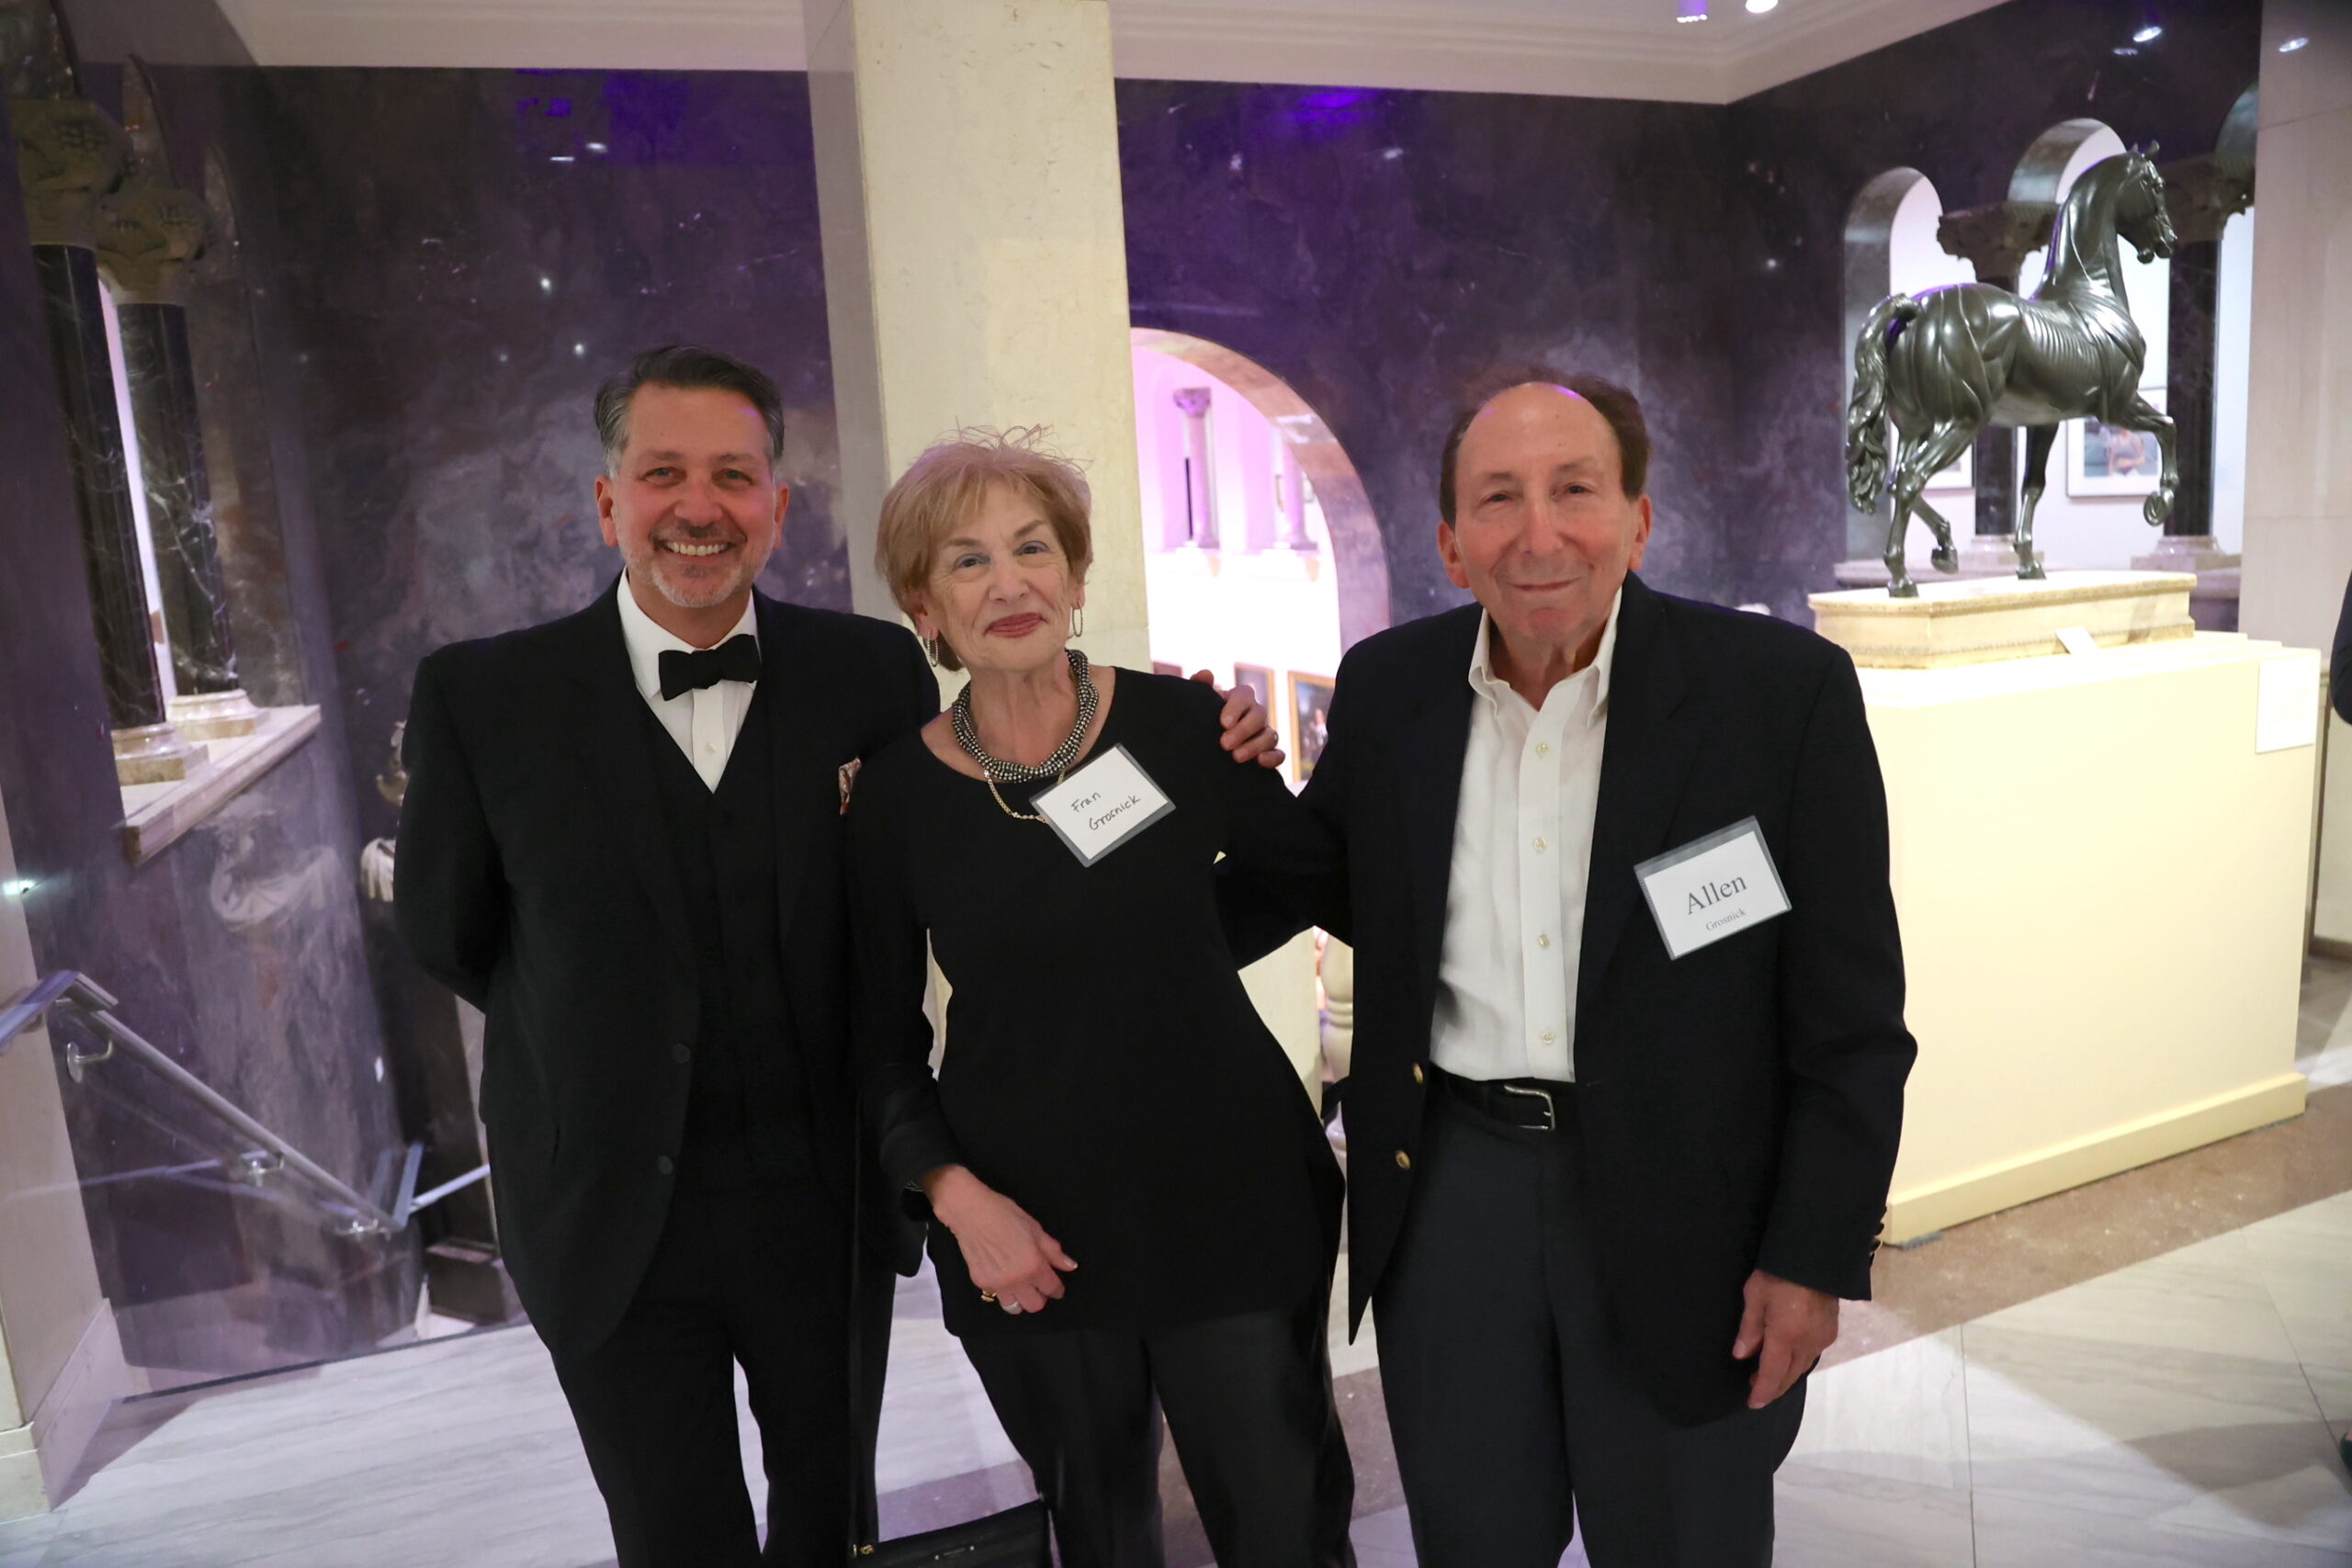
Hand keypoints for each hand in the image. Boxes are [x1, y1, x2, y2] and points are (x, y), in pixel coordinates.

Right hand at [922, 1165, 1076, 1313]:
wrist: (971, 1212)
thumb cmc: (1003, 1214)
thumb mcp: (1035, 1228)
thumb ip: (1053, 1251)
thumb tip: (1069, 1265)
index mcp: (1033, 1265)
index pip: (1052, 1288)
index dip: (1058, 1289)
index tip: (1057, 1287)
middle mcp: (1016, 1279)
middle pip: (1035, 1306)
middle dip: (1040, 1297)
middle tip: (1039, 1285)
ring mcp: (997, 1283)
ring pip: (1014, 1307)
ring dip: (1020, 1299)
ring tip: (1020, 1286)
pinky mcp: (981, 1282)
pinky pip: (996, 1296)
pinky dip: (1002, 1290)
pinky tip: (1003, 1275)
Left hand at [1191, 669, 1286, 768]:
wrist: (1205, 744)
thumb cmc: (1204, 718)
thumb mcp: (1199, 703)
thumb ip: (1199, 686)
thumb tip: (1206, 674)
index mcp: (1240, 698)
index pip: (1244, 695)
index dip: (1236, 708)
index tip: (1223, 723)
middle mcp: (1255, 713)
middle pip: (1259, 715)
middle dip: (1243, 730)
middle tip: (1225, 744)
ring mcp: (1264, 733)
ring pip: (1270, 735)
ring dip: (1255, 746)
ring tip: (1236, 757)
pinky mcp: (1269, 753)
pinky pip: (1279, 754)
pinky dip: (1273, 757)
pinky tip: (1260, 762)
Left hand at [1731, 1269, 1838, 1408]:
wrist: (1816, 1257)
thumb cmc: (1778, 1274)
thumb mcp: (1755, 1296)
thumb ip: (1749, 1329)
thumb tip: (1741, 1355)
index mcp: (1785, 1337)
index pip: (1773, 1374)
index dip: (1762, 1391)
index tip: (1753, 1403)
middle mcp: (1807, 1343)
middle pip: (1790, 1375)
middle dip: (1774, 1386)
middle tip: (1757, 1388)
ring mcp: (1822, 1337)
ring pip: (1803, 1365)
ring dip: (1787, 1374)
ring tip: (1770, 1373)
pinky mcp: (1831, 1330)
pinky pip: (1813, 1353)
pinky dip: (1799, 1360)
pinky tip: (1790, 1355)